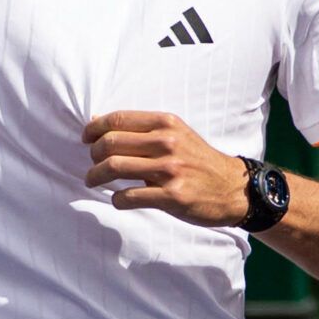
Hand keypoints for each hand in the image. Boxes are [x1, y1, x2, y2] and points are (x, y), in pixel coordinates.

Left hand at [82, 110, 248, 227]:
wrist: (232, 188)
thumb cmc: (198, 160)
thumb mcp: (175, 134)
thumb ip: (140, 128)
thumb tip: (98, 120)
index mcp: (166, 123)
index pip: (118, 119)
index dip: (94, 128)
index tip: (86, 138)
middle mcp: (167, 143)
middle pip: (111, 143)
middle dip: (93, 154)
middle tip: (91, 162)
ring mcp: (170, 170)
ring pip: (114, 168)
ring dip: (95, 176)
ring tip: (92, 180)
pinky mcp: (173, 197)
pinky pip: (129, 197)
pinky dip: (116, 199)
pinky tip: (118, 199)